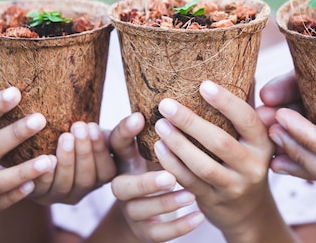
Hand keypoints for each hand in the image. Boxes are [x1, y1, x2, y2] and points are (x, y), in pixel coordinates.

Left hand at [29, 120, 116, 204]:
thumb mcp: (102, 134)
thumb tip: (138, 118)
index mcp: (100, 179)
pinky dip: (43, 173)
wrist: (48, 142)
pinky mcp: (38, 195)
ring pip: (64, 185)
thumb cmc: (83, 136)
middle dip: (83, 152)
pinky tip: (45, 156)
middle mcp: (82, 192)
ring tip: (65, 137)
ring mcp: (59, 196)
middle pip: (86, 180)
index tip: (93, 126)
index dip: (99, 150)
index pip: (105, 171)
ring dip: (66, 160)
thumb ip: (122, 131)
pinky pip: (40, 189)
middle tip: (79, 127)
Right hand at [109, 113, 202, 242]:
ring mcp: (132, 211)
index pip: (116, 145)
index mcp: (125, 161)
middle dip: (145, 181)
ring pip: (141, 210)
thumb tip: (198, 86)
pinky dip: (178, 226)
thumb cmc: (158, 168)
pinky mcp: (145, 232)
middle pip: (121, 186)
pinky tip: (198, 215)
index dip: (124, 132)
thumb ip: (168, 127)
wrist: (148, 214)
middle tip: (169, 175)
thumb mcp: (157, 147)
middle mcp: (123, 185)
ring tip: (190, 194)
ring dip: (165, 203)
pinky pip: (158, 234)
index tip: (140, 117)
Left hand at [155, 81, 291, 242]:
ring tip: (159, 125)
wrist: (249, 212)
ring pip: (203, 165)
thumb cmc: (246, 160)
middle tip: (166, 104)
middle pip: (220, 142)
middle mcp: (253, 166)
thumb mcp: (253, 137)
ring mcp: (235, 187)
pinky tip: (159, 149)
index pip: (246, 118)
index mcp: (263, 142)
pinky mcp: (215, 202)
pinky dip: (173, 165)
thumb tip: (242, 64)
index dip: (225, 102)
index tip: (203, 84)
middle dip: (190, 122)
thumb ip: (245, 105)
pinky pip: (191, 182)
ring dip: (178, 144)